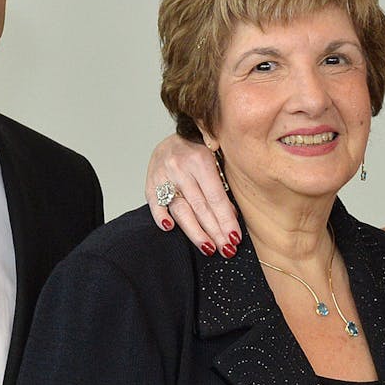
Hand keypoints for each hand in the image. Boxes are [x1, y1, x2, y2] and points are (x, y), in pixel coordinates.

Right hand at [144, 135, 241, 255]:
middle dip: (215, 231)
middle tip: (226, 249)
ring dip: (195, 232)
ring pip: (180, 210)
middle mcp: (180, 167)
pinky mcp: (150, 182)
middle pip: (200, 207)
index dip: (226, 220)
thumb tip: (231, 217)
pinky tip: (169, 229)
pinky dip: (161, 217)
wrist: (176, 135)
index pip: (216, 198)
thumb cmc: (202, 150)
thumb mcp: (217, 159)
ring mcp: (163, 175)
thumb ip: (222, 185)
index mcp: (201, 160)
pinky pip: (155, 204)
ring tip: (208, 248)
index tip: (235, 238)